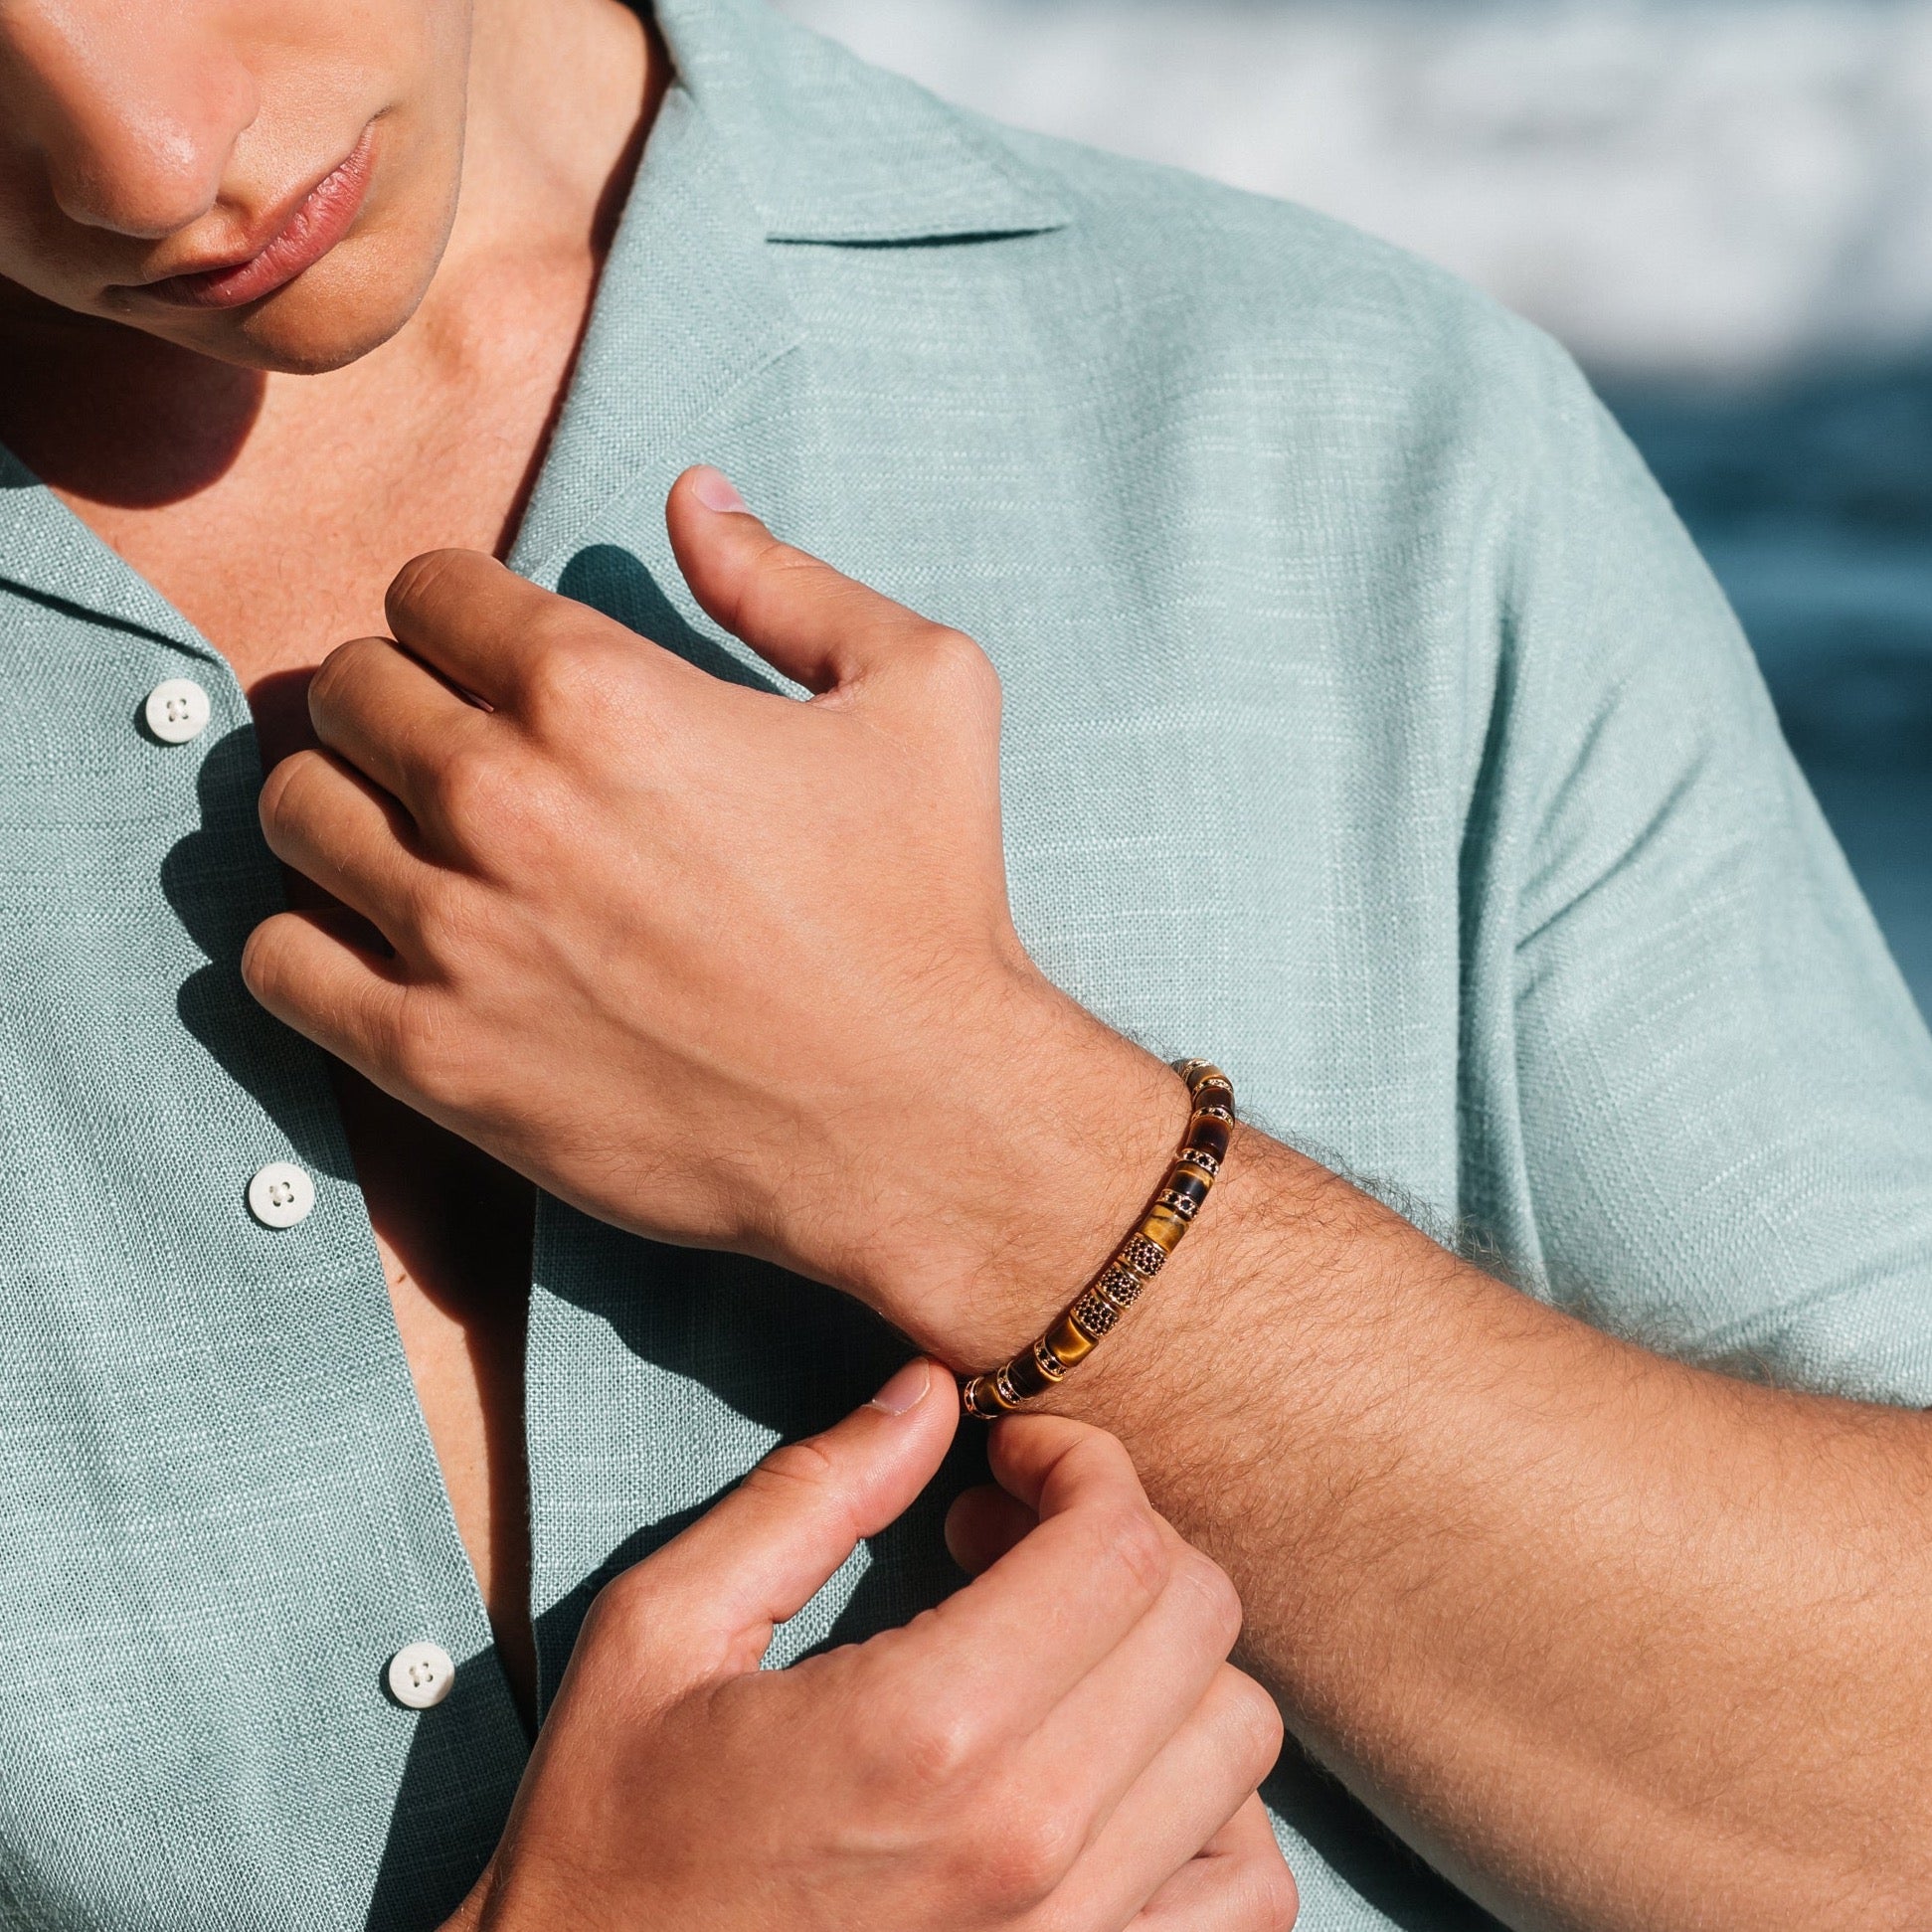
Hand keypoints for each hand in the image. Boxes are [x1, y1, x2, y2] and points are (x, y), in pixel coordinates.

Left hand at [241, 469, 1182, 1363]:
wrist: (917, 1118)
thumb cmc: (928, 903)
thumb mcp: (925, 691)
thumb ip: (787, 579)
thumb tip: (692, 494)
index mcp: (598, 689)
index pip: (425, 588)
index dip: (461, 613)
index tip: (494, 663)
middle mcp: (501, 796)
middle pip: (345, 690)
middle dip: (395, 701)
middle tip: (457, 751)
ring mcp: (454, 933)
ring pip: (292, 812)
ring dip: (341, 809)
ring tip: (413, 843)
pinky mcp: (434, 1056)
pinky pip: (276, 962)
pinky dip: (310, 941)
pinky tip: (386, 946)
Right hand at [444, 1360, 1293, 1931]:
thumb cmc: (610, 1836)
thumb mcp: (664, 1631)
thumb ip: (813, 1496)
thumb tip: (931, 1392)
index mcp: (925, 1734)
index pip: (1118, 1545)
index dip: (1081, 1462)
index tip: (1011, 1456)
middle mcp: (1032, 1847)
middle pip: (1197, 1624)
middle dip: (1120, 1538)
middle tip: (1010, 1539)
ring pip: (1238, 1744)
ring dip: (1163, 1662)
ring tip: (1053, 1652)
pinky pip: (1246, 1894)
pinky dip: (1209, 1810)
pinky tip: (1105, 1775)